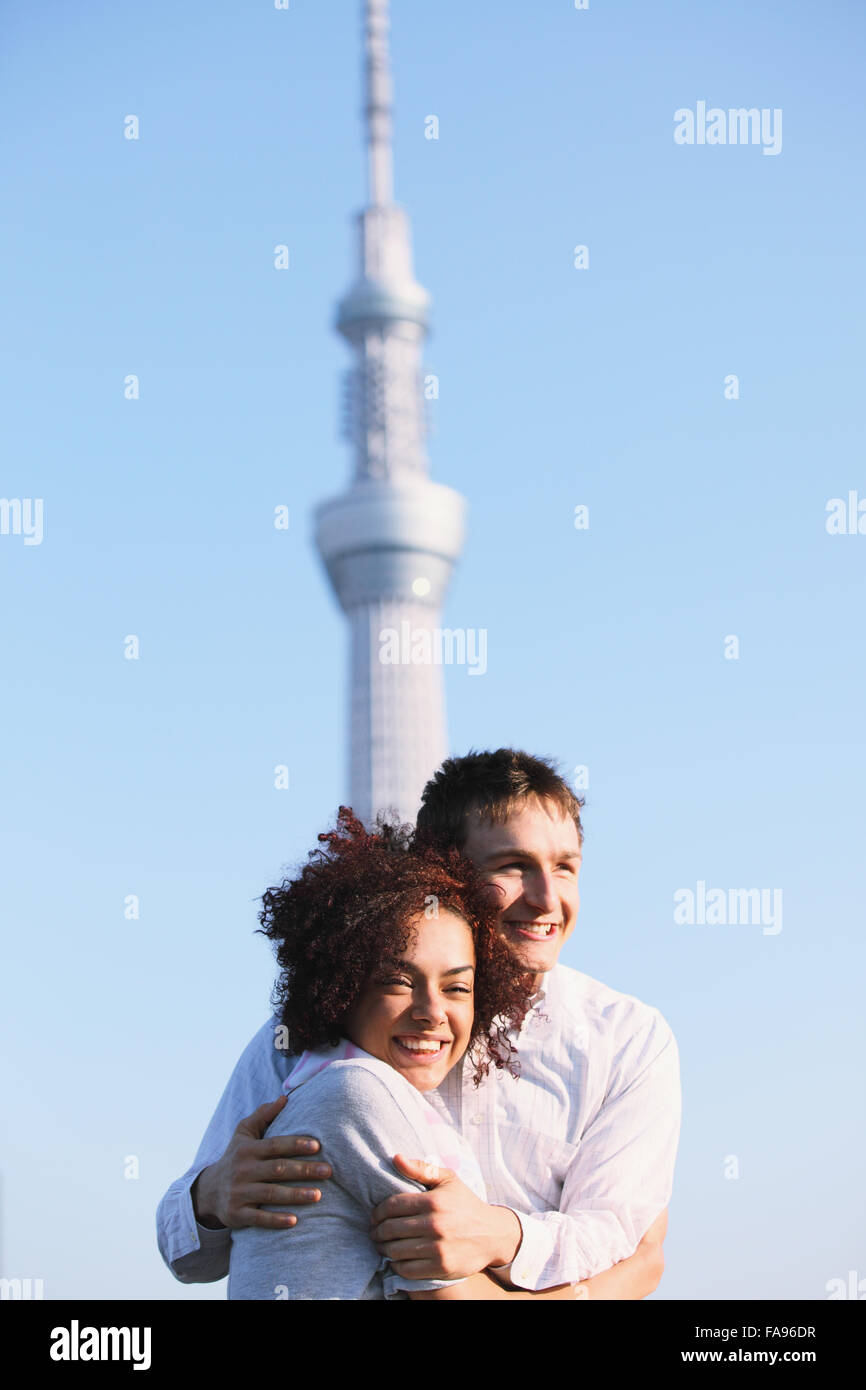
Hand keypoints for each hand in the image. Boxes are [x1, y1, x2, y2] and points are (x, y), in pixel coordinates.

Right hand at [192, 1096, 331, 1230]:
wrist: (208, 1191)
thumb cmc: (236, 1157)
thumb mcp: (243, 1133)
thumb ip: (263, 1115)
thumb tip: (284, 1098)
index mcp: (247, 1149)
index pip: (275, 1145)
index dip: (296, 1144)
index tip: (318, 1146)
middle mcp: (242, 1170)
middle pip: (277, 1169)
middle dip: (304, 1170)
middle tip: (328, 1171)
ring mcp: (238, 1193)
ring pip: (271, 1194)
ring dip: (295, 1195)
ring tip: (319, 1195)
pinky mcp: (236, 1215)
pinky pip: (258, 1219)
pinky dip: (276, 1220)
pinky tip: (294, 1221)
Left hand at [370, 1154, 521, 1279]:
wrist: (493, 1234)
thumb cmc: (465, 1204)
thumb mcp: (448, 1180)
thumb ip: (421, 1168)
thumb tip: (395, 1157)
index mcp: (434, 1201)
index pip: (392, 1206)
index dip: (378, 1212)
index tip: (375, 1216)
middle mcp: (435, 1224)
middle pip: (390, 1229)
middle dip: (377, 1231)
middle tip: (375, 1232)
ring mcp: (438, 1248)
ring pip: (396, 1250)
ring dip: (384, 1249)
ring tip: (383, 1245)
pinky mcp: (441, 1267)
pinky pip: (407, 1269)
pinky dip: (397, 1265)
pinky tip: (396, 1259)